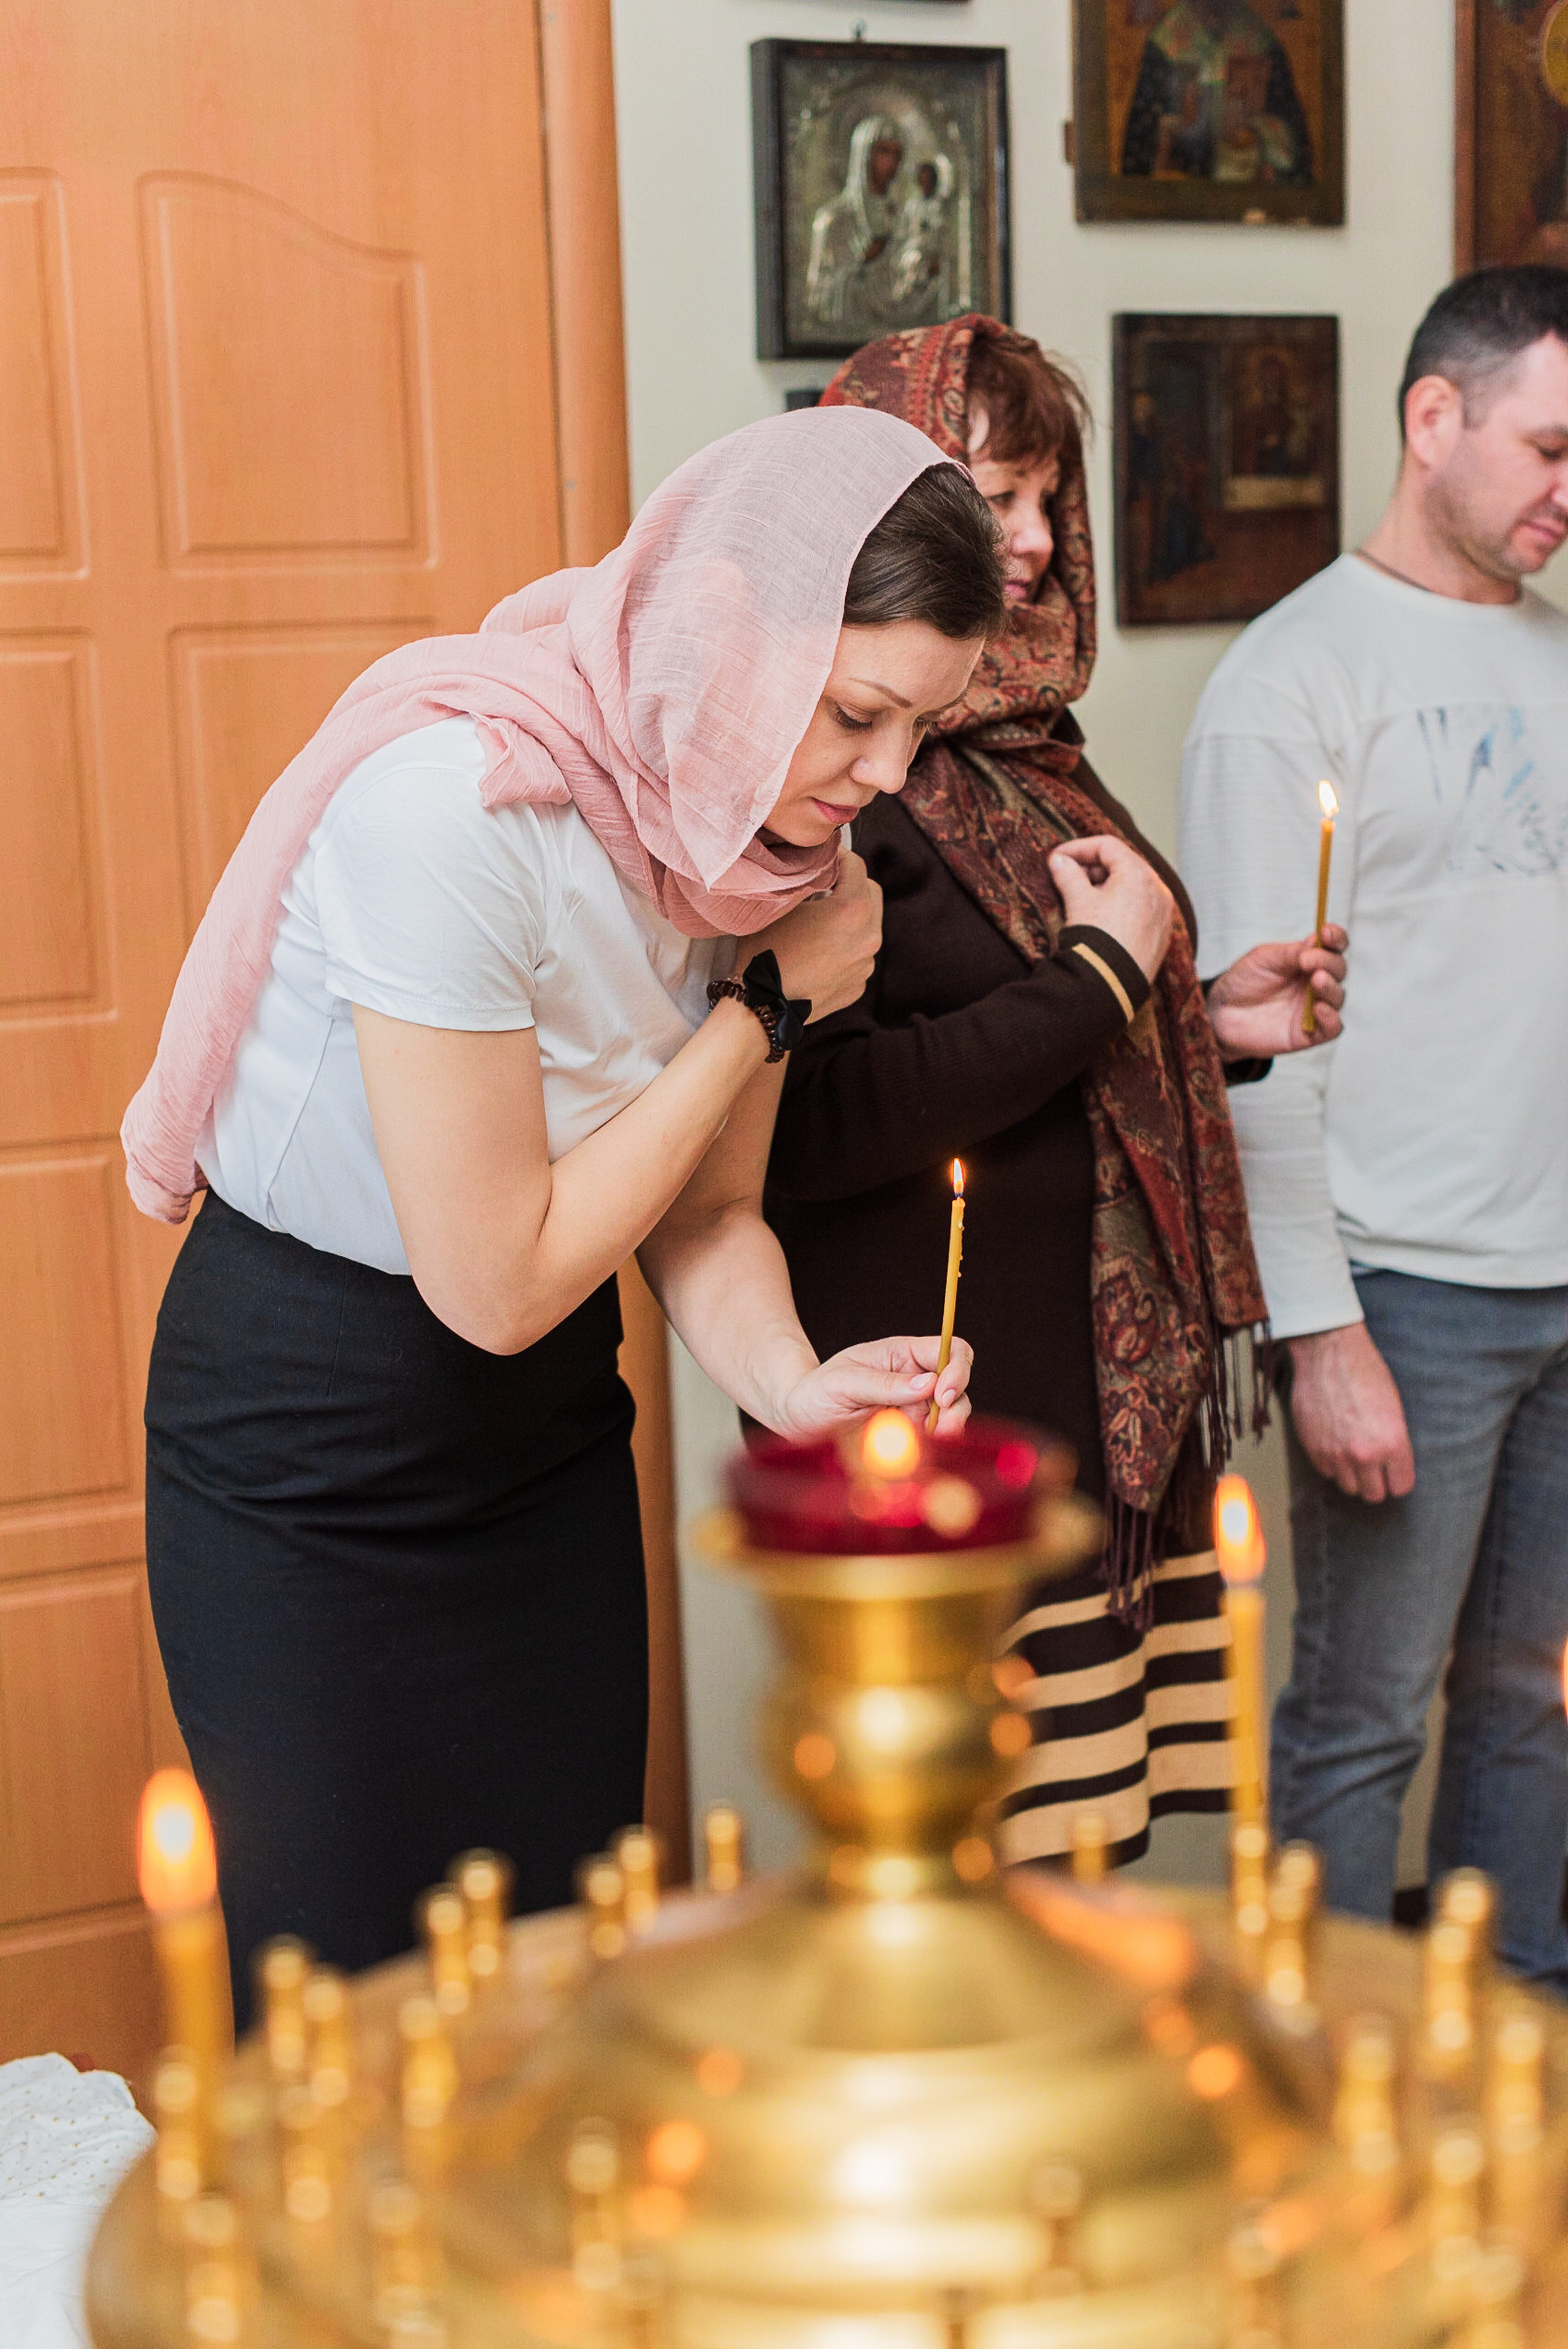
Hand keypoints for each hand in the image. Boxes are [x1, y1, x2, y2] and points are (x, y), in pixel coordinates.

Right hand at [750, 851, 881, 1020]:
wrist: (760, 1008)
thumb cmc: (765, 952)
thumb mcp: (782, 905)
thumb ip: (806, 882)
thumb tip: (817, 871)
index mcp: (853, 910)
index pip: (856, 865)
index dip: (836, 856)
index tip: (822, 858)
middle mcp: (869, 938)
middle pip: (871, 893)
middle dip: (851, 884)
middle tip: (824, 885)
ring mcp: (866, 965)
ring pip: (866, 927)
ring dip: (849, 918)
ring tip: (819, 923)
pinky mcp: (857, 986)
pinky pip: (856, 956)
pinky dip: (843, 948)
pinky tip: (816, 953)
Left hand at [772, 1335, 973, 1441]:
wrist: (799, 1420)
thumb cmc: (816, 1391)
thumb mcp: (844, 1382)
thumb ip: (885, 1383)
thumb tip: (929, 1384)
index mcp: (902, 1354)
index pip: (949, 1350)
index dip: (957, 1369)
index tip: (943, 1394)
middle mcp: (914, 1378)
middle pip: (958, 1384)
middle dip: (955, 1406)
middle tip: (940, 1427)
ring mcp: (914, 1407)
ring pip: (951, 1414)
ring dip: (946, 1428)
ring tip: (924, 1440)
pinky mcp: (909, 1433)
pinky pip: (932, 1439)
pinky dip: (930, 1446)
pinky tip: (914, 1452)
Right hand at [1047, 836, 1174, 981]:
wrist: (1110, 986)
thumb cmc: (1096, 941)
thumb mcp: (1077, 902)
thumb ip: (1067, 874)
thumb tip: (1059, 861)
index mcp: (1139, 875)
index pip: (1107, 846)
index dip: (1078, 848)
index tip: (1058, 857)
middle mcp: (1158, 890)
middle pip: (1124, 864)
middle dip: (1093, 867)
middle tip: (1067, 875)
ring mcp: (1163, 913)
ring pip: (1134, 886)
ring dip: (1107, 885)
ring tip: (1082, 897)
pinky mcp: (1161, 934)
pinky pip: (1142, 908)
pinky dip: (1122, 904)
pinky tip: (1101, 916)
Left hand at [1206, 927, 1347, 1057]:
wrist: (1221, 1014)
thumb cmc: (1243, 982)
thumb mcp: (1263, 959)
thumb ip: (1290, 952)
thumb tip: (1316, 941)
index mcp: (1307, 960)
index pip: (1333, 946)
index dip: (1336, 938)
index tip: (1326, 933)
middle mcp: (1315, 983)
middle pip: (1338, 969)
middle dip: (1328, 962)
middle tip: (1306, 961)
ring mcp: (1313, 1007)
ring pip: (1338, 996)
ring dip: (1330, 987)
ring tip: (1316, 980)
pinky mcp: (1309, 1033)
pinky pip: (1332, 1028)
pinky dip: (1331, 1018)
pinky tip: (1319, 1008)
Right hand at [1288, 1322, 1414, 1502]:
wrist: (1329, 1351)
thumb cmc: (1367, 1372)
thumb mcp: (1394, 1408)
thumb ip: (1393, 1443)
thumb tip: (1390, 1467)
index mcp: (1392, 1443)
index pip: (1401, 1486)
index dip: (1399, 1479)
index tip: (1395, 1471)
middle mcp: (1365, 1453)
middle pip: (1374, 1494)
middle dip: (1376, 1482)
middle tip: (1375, 1467)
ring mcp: (1335, 1453)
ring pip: (1349, 1488)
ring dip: (1353, 1476)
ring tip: (1353, 1455)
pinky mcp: (1312, 1447)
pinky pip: (1327, 1472)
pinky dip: (1332, 1464)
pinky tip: (1335, 1443)